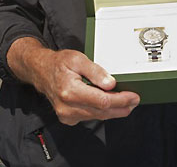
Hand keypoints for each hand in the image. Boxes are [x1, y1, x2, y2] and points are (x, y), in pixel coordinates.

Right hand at [7, 38, 139, 125]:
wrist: (41, 71)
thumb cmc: (59, 63)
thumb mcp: (77, 58)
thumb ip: (95, 70)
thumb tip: (111, 83)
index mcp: (70, 91)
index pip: (102, 101)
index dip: (121, 100)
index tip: (133, 96)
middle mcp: (68, 106)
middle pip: (102, 112)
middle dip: (121, 107)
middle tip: (135, 100)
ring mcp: (67, 115)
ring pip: (97, 116)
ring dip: (114, 110)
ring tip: (126, 101)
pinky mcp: (68, 118)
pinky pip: (90, 117)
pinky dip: (102, 111)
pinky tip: (109, 104)